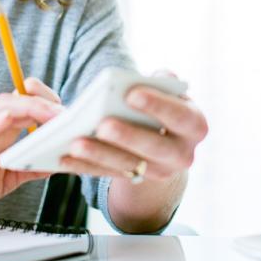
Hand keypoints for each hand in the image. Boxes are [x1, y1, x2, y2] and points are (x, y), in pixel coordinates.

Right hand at [0, 79, 62, 217]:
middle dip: (50, 100)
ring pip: (8, 103)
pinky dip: (3, 118)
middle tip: (73, 116)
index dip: (53, 108)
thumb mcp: (2, 179)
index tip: (75, 120)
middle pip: (24, 98)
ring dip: (35, 106)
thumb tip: (58, 162)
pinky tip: (18, 119)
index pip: (31, 107)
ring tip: (57, 116)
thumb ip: (27, 168)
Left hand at [59, 71, 207, 183]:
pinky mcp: (136, 181)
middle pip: (155, 148)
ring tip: (76, 141)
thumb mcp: (168, 92)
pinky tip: (66, 156)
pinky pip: (109, 175)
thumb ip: (163, 82)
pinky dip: (87, 166)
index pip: (181, 116)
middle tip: (102, 123)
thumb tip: (152, 78)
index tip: (131, 93)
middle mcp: (183, 154)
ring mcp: (160, 172)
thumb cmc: (163, 105)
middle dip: (127, 136)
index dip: (158, 106)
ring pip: (130, 166)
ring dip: (101, 155)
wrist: (164, 139)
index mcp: (195, 126)